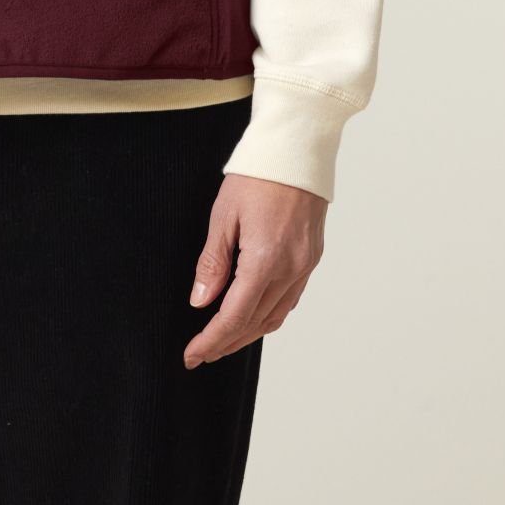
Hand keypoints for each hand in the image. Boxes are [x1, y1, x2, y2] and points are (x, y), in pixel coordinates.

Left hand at [183, 173, 326, 367]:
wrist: (297, 149)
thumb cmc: (257, 175)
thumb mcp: (224, 215)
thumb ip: (213, 262)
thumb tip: (201, 301)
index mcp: (265, 260)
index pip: (235, 317)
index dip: (212, 340)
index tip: (192, 355)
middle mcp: (290, 269)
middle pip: (256, 324)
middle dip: (227, 342)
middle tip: (201, 352)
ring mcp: (305, 266)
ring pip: (275, 316)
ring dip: (248, 333)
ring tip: (223, 339)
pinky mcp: (311, 258)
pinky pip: (289, 299)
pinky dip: (268, 314)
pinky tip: (252, 314)